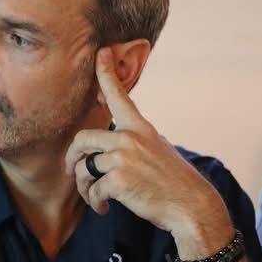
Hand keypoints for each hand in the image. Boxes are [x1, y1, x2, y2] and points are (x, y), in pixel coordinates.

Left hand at [65, 48, 232, 249]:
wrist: (191, 206)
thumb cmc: (173, 182)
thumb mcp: (158, 150)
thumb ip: (134, 141)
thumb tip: (109, 144)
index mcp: (141, 128)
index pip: (119, 96)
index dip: (106, 74)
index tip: (100, 53)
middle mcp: (130, 138)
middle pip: (82, 139)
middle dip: (71, 158)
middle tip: (70, 171)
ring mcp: (123, 158)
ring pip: (83, 169)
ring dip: (83, 188)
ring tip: (94, 198)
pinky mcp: (118, 180)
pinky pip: (92, 190)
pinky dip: (94, 202)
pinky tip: (103, 208)